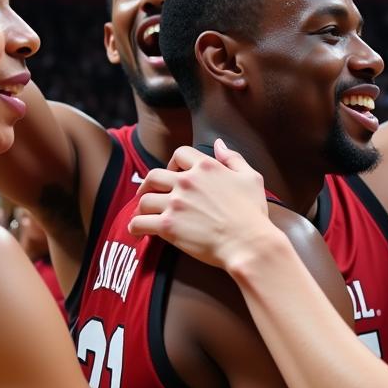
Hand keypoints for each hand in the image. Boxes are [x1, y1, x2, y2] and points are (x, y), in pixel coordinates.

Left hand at [129, 140, 273, 267]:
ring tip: (145, 214)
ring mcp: (175, 204)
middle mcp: (186, 182)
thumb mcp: (251, 178)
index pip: (180, 154)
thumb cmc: (252, 213)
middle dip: (149, 184)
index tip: (174, 174)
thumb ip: (233, 158)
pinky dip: (135, 226)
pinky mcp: (168, 226)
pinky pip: (139, 222)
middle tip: (150, 193)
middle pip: (154, 175)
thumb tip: (218, 143)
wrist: (248, 243)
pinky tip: (137, 230)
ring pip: (144, 199)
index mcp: (206, 167)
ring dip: (143, 207)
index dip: (174, 163)